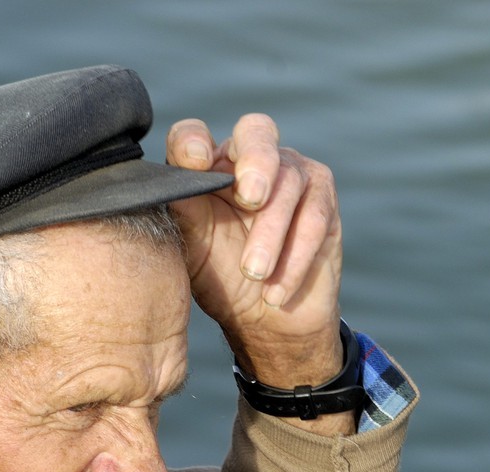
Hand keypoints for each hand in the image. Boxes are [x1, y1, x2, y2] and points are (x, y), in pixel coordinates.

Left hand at [166, 113, 343, 391]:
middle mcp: (249, 158)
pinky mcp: (321, 198)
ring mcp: (290, 173)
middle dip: (256, 162)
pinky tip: (275, 292)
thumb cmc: (223, 280)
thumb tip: (168, 187)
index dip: (192, 141)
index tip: (195, 162)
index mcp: (208, 167)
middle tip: (251, 199)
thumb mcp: (194, 251)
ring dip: (270, 235)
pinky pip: (313, 217)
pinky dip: (294, 257)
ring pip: (288, 183)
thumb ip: (183, 214)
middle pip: (256, 132)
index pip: (193, 135)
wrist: (266, 320)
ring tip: (254, 274)